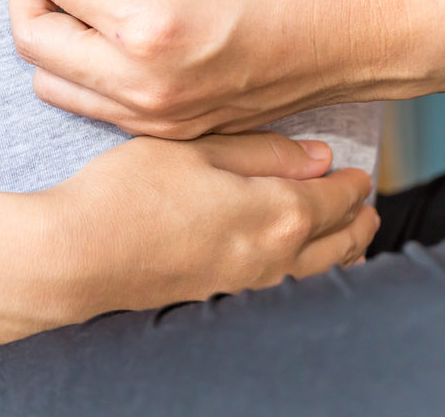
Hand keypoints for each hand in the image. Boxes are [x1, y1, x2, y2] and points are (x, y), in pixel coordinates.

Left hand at [0, 0, 408, 137]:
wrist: (351, 33)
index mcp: (149, 24)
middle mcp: (144, 81)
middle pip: (32, 41)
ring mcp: (154, 114)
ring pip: (51, 81)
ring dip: (46, 32)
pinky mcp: (166, 128)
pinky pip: (90, 104)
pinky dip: (77, 66)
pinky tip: (102, 30)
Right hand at [30, 133, 376, 329]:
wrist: (79, 255)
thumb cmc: (130, 192)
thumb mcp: (194, 149)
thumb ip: (260, 151)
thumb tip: (317, 158)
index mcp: (275, 215)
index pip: (334, 199)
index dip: (350, 182)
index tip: (357, 171)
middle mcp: (272, 258)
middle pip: (336, 242)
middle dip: (355, 220)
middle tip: (365, 204)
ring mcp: (246, 284)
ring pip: (315, 271)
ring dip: (339, 250)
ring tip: (347, 236)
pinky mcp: (219, 295)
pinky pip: (287, 284)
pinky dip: (309, 269)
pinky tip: (293, 259)